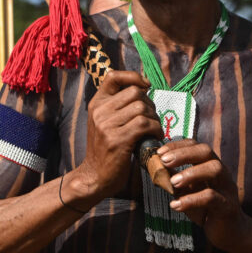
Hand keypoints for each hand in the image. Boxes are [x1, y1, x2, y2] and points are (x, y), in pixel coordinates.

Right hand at [74, 70, 161, 198]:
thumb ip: (118, 106)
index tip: (145, 86)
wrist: (95, 176)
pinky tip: (154, 137)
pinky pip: (144, 124)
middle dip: (150, 104)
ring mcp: (106, 125)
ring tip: (153, 130)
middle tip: (151, 119)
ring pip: (142, 108)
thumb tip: (143, 89)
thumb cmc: (106, 149)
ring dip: (154, 119)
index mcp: (96, 104)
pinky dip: (155, 130)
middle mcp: (99, 111)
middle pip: (135, 93)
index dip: (133, 77)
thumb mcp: (105, 123)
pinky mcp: (117, 140)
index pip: (113, 76)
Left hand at [158, 139, 248, 249]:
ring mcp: (227, 188)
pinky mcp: (228, 206)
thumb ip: (173, 179)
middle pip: (206, 152)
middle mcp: (221, 172)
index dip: (177, 146)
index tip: (159, 152)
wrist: (229, 233)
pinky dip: (192, 200)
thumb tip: (152, 167)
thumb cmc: (204, 208)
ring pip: (214, 169)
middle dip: (183, 154)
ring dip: (191, 173)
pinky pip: (212, 198)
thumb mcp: (186, 191)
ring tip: (173, 182)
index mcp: (209, 165)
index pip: (195, 146)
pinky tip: (176, 205)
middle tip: (164, 161)